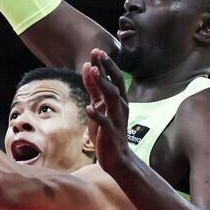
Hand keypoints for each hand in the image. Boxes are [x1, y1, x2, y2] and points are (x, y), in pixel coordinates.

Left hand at [81, 49, 135, 175]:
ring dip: (102, 85)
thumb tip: (89, 68)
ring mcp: (116, 119)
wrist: (116, 159)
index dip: (106, 64)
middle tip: (98, 53)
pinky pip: (105, 122)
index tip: (97, 50)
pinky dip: (97, 115)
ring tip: (94, 72)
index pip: (114, 78)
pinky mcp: (110, 133)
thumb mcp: (98, 107)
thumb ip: (93, 89)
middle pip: (115, 83)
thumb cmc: (106, 131)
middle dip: (107, 68)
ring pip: (111, 99)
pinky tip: (89, 108)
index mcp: (118, 101)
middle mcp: (120, 107)